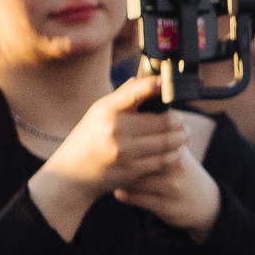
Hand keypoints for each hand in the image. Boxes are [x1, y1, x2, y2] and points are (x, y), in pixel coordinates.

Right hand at [27, 77, 190, 238]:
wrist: (71, 174)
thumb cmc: (88, 138)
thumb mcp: (98, 113)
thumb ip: (124, 96)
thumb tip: (150, 80)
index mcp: (107, 110)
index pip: (135, 92)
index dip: (154, 85)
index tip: (166, 83)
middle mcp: (115, 130)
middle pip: (164, 122)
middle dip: (179, 121)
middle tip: (182, 121)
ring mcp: (124, 152)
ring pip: (167, 143)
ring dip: (181, 138)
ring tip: (183, 134)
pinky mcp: (131, 171)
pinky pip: (162, 161)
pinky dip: (172, 155)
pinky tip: (174, 151)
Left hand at [112, 142, 222, 240]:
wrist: (205, 204)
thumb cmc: (184, 172)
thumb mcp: (179, 151)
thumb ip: (161, 134)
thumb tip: (136, 114)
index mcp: (178, 149)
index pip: (149, 137)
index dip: (129, 138)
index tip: (116, 140)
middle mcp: (175, 167)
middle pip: (139, 157)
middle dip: (121, 158)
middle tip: (109, 158)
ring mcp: (171, 188)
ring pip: (134, 179)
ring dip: (120, 178)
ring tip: (113, 175)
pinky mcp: (165, 206)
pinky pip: (136, 198)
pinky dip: (124, 194)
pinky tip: (119, 190)